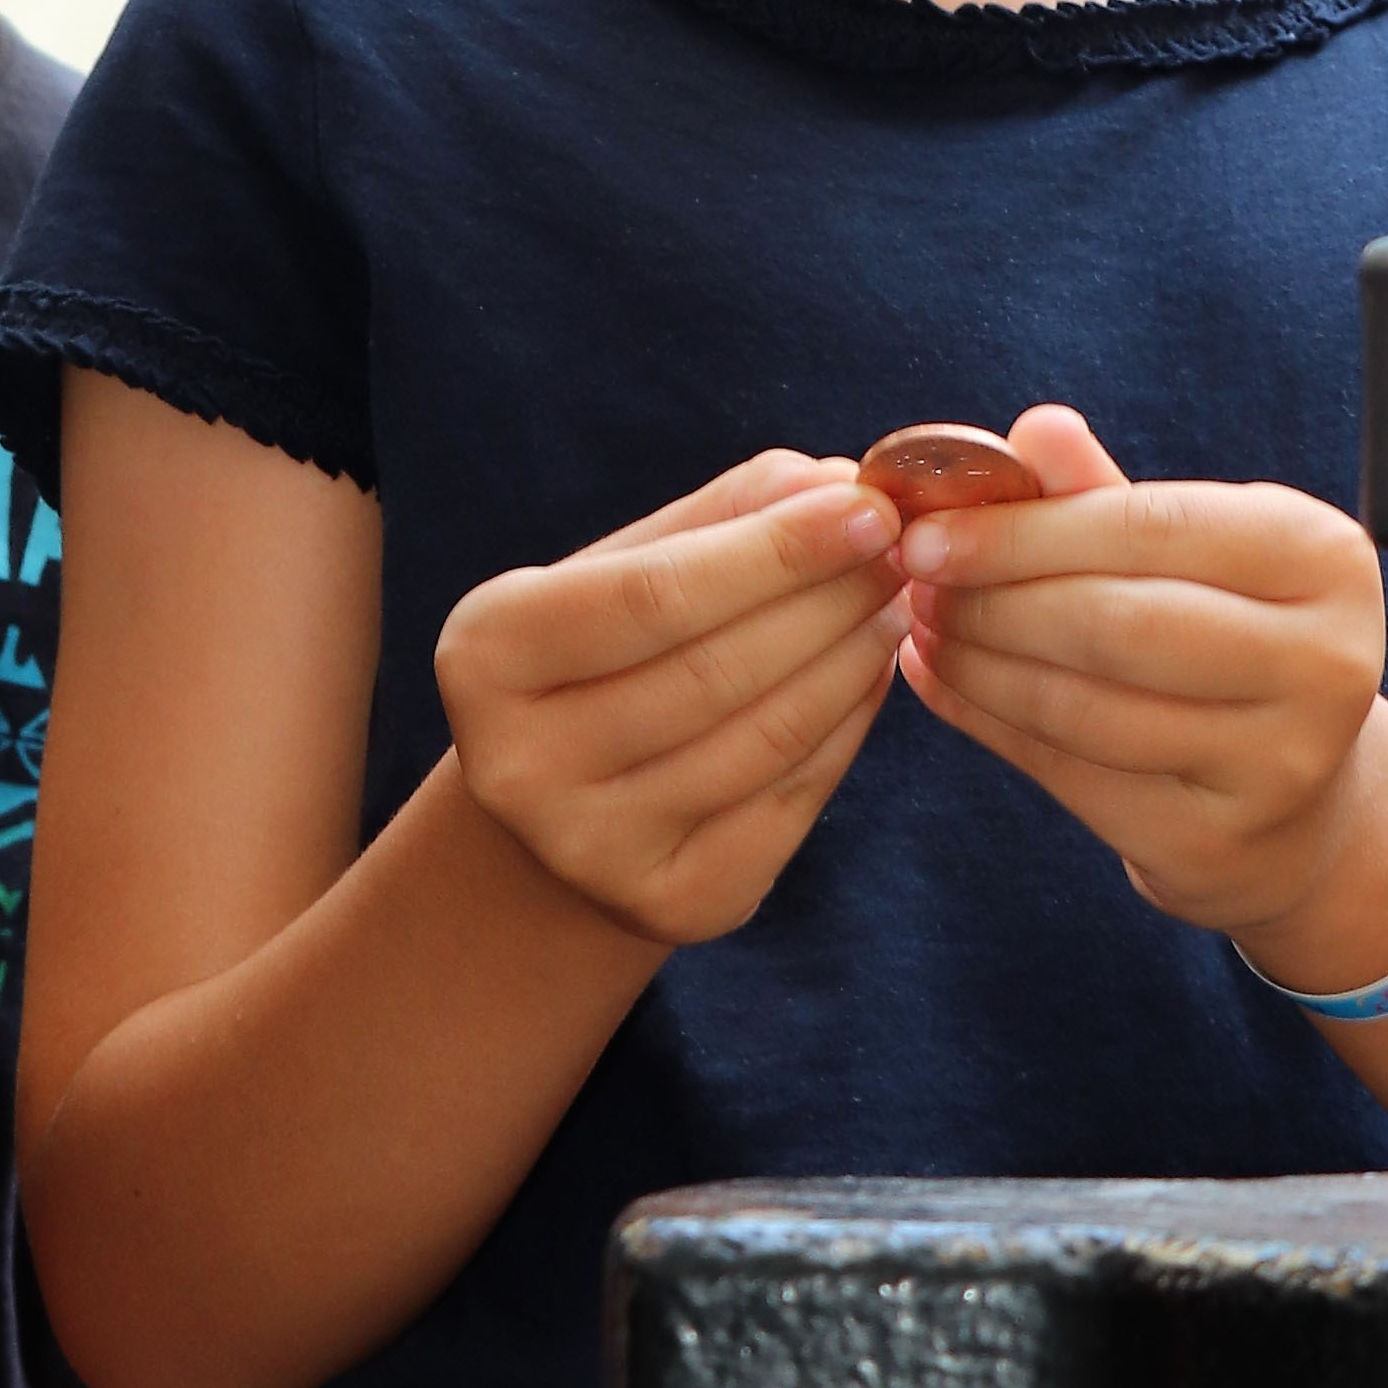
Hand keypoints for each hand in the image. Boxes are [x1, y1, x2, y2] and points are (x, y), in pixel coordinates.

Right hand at [436, 452, 904, 950]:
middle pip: (713, 670)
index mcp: (487, 655)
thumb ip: (717, 520)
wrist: (556, 815)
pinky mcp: (672, 904)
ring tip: (892, 604)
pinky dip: (847, 729)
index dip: (772, 551)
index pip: (653, 594)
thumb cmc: (598, 659)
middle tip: (900, 551)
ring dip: (850, 661)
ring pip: (763, 740)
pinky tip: (869, 675)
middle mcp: (519, 764)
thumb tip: (832, 483)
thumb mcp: (619, 572)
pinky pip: (790, 802)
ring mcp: (592, 848)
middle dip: (827, 600)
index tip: (868, 507)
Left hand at [893, 407, 1387, 943]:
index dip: (1024, 530)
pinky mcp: (1218, 838)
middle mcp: (1326, 662)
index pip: (1149, 527)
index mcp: (1324, 559)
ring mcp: (1281, 764)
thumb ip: (1105, 497)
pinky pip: (1071, 773)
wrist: (1297, 798)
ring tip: (921, 628)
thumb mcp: (1191, 552)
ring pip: (1084, 707)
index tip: (927, 529)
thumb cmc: (1228, 636)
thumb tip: (1028, 430)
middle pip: (1115, 623)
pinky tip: (943, 684)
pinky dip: (989, 722)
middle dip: (993, 599)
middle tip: (913, 581)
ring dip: (978, 666)